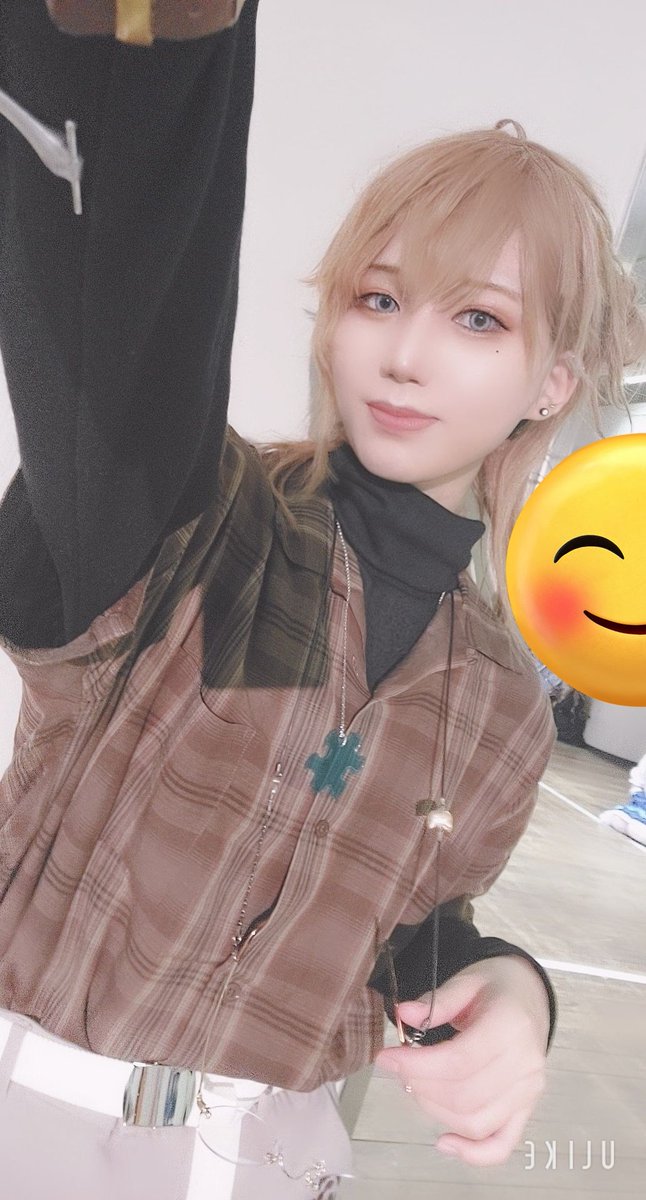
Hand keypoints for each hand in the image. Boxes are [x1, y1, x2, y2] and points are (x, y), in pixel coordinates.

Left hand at [374, 955, 549, 1165]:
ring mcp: (529, 1092)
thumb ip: (435, 1001)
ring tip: (416, 1086)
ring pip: (474, 1122)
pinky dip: (473, 1153)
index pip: (458, 1061)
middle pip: (463, 1096)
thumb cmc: (496, 988)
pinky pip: (501, 1144)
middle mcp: (525, 1065)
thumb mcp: (467, 981)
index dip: (417, 1065)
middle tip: (398, 1069)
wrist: (530, 998)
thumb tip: (403, 1014)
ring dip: (435, 1111)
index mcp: (510, 1026)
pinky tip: (444, 1143)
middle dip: (420, 1086)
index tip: (387, 1058)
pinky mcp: (526, 1109)